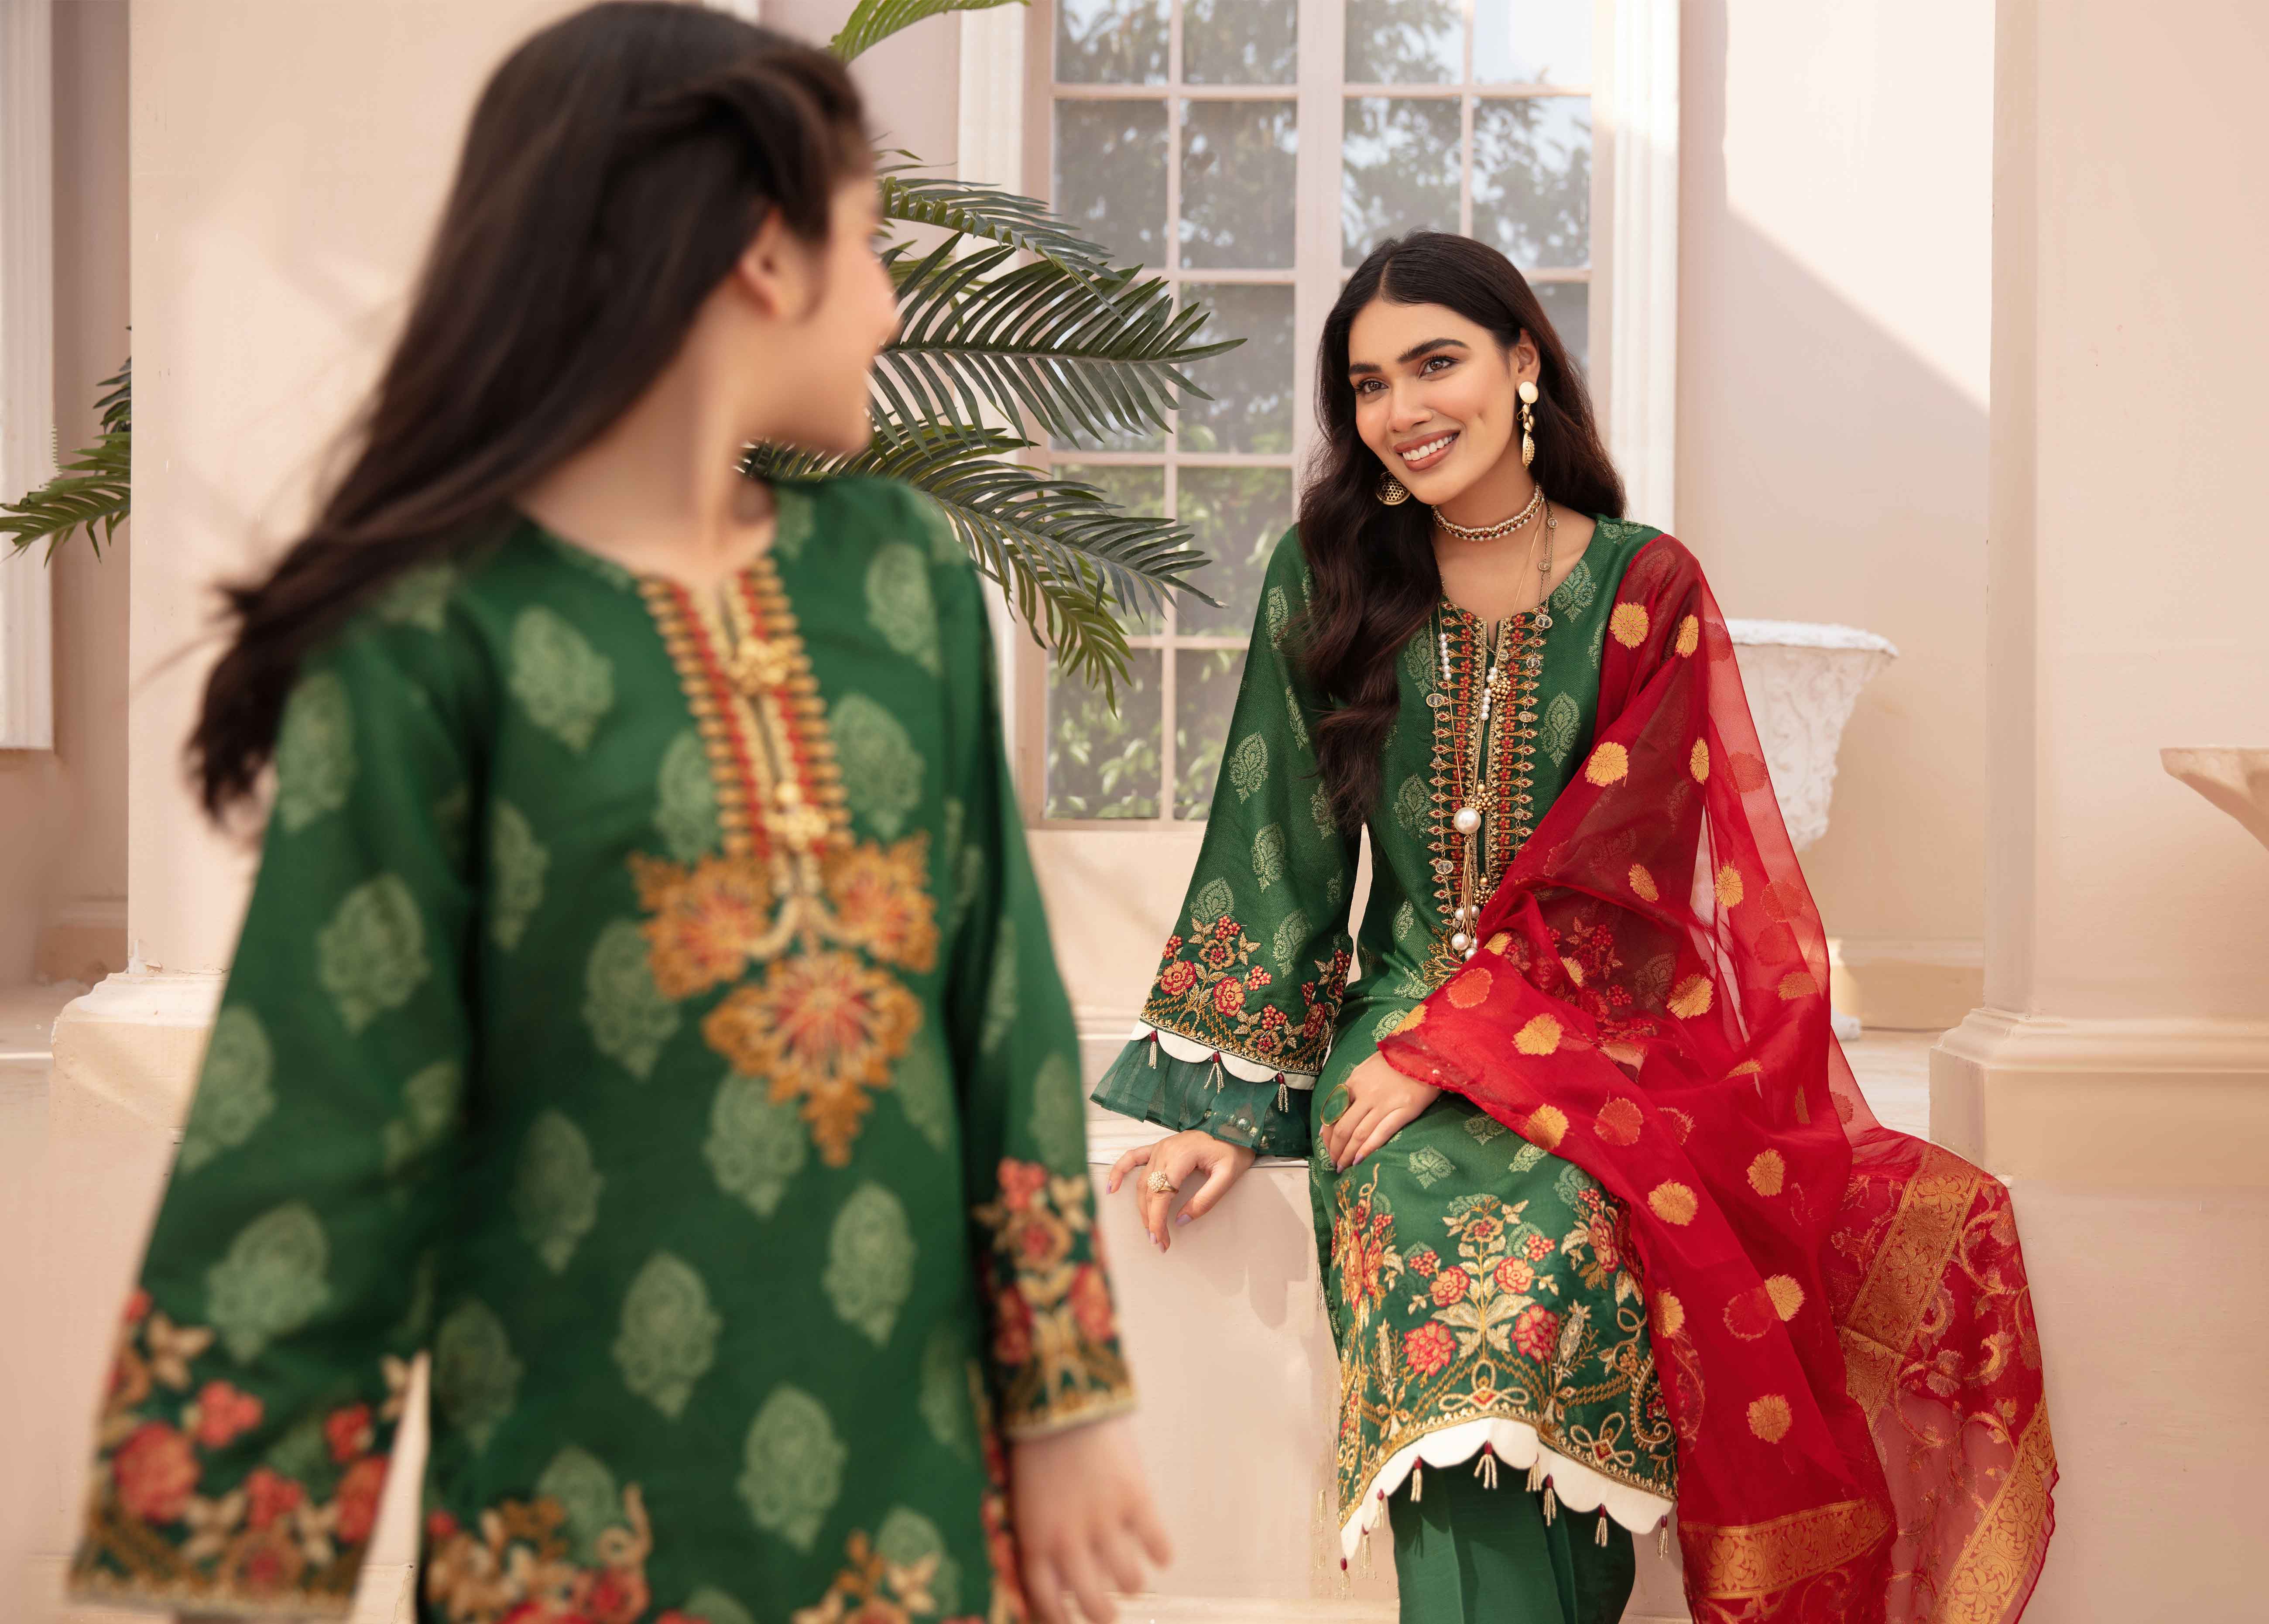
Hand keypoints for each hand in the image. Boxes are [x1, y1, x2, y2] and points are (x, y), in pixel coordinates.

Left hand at [1011, 1415, 1172, 1623]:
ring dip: (1133, 1584)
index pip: (1046, 1604)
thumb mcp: (1025, 1500)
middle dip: (1103, 1616)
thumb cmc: (1036, 1446)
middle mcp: (1070, 1540)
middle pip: (1092, 1603)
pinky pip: (1156, 1542)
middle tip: (1110, 1614)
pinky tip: (1160, 1555)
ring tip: (1133, 1580)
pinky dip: (1161, 1553)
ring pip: (1129, 1580)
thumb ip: (1041, 1538)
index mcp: (1036, 1540)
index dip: (1060, 1622)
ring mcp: (1105, 1520)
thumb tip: (1058, 1576)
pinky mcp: (1135, 1497)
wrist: (1062, 1398)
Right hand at [1106, 1130, 1254, 1252]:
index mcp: (1181, 1156)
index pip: (1161, 1194)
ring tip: (1149, 1228)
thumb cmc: (1234, 1148)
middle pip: (1149, 1192)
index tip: (1160, 1240)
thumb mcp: (1227, 1176)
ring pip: (1142, 1182)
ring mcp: (1160, 1147)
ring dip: (1142, 1207)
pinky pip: (1133, 1158)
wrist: (1235, 1127)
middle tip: (1159, 1242)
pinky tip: (1113, 1187)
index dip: (1157, 1220)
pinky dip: (1120, 1171)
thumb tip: (1181, 1219)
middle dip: (1151, 1220)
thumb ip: (1205, 1200)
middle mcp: (1165, 1150)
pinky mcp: (1159, 1147)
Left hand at [1321, 1051, 1440, 1170]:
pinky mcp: (1404, 1110)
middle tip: (1333, 1163)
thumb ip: (1350, 1088)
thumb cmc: (1395, 1060)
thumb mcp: (1366, 1068)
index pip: (1333, 1112)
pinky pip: (1382, 1133)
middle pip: (1344, 1127)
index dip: (1327, 1133)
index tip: (1325, 1146)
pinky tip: (1359, 1160)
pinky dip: (1368, 1149)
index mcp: (1355, 1081)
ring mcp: (1385, 1103)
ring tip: (1343, 1167)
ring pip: (1359, 1134)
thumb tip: (1333, 1112)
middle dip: (1335, 1149)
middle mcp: (1366, 1093)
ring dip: (1348, 1153)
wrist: (1425, 1053)